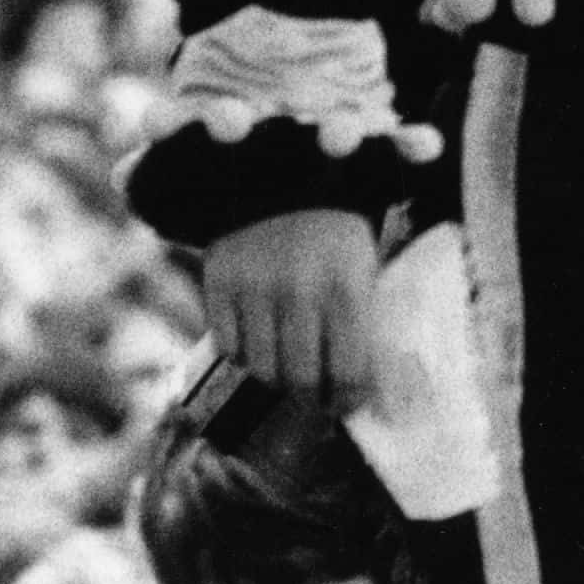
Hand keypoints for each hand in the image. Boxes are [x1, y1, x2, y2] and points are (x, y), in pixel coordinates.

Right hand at [205, 208, 377, 411]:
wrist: (281, 177)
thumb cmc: (335, 231)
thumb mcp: (364, 263)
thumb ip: (361, 316)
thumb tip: (361, 383)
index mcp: (349, 284)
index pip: (348, 367)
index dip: (347, 398)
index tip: (346, 406)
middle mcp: (301, 289)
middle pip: (301, 378)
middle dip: (311, 400)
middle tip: (315, 402)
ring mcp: (256, 287)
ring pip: (262, 369)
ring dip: (275, 382)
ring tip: (287, 377)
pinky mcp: (219, 285)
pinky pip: (229, 347)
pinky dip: (243, 356)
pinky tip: (258, 349)